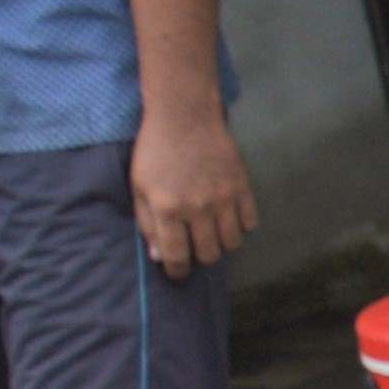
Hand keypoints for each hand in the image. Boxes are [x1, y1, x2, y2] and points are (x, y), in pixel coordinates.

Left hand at [128, 102, 256, 276]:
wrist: (184, 116)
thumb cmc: (155, 151)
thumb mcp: (139, 187)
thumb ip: (147, 223)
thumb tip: (159, 256)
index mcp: (167, 209)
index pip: (176, 257)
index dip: (176, 271)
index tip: (177, 271)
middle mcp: (197, 209)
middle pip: (208, 255)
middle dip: (200, 258)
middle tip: (194, 248)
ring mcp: (223, 199)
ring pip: (232, 244)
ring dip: (221, 244)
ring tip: (212, 234)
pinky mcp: (242, 188)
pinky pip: (249, 223)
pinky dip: (240, 226)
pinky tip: (228, 217)